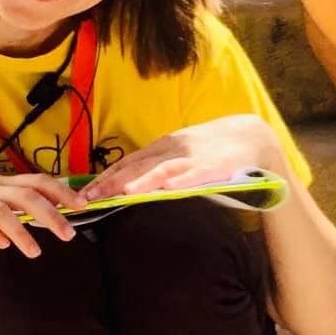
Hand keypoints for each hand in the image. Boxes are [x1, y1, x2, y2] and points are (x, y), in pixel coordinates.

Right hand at [0, 166, 79, 258]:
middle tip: (69, 234)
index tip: (83, 205)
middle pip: (24, 194)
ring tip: (35, 251)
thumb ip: (7, 201)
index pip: (36, 181)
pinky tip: (1, 244)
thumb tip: (39, 213)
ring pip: (0, 209)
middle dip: (50, 214)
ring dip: (21, 230)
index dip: (61, 191)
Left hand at [76, 114, 279, 203]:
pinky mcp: (214, 167)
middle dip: (113, 183)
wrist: (250, 136)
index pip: (128, 162)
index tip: (85, 192)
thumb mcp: (180, 152)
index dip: (106, 177)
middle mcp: (173, 149)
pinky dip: (182, 181)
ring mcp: (193, 157)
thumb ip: (158, 165)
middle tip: (91, 198)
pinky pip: (195, 175)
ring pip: (162, 170)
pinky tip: (169, 189)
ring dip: (141, 182)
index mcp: (163, 146)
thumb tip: (130, 181)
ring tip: (123, 194)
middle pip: (138, 166)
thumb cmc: (212, 148)